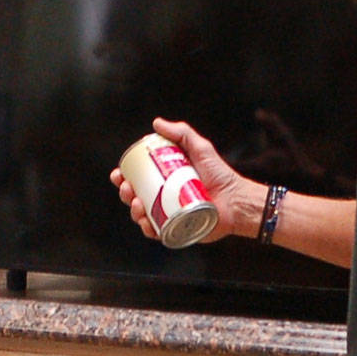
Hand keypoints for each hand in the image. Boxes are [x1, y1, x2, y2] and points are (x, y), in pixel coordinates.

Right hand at [109, 117, 253, 242]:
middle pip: (136, 198)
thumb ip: (182, 132)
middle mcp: (163, 199)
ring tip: (138, 204)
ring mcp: (169, 215)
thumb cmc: (220, 175)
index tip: (119, 174)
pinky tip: (146, 222)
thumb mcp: (200, 148)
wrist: (236, 200)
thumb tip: (156, 123)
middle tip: (128, 188)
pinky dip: (148, 228)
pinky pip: (157, 232)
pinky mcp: (177, 230)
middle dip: (125, 194)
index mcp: (164, 181)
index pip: (138, 179)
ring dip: (134, 211)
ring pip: (142, 216)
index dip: (124, 178)